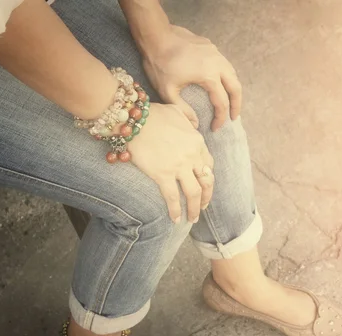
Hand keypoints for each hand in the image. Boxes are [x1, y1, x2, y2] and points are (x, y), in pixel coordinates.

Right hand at [128, 103, 214, 222]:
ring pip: (193, 193)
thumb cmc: (152, 113)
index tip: (205, 186)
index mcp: (197, 142)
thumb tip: (196, 124)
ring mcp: (178, 167)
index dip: (208, 178)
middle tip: (203, 207)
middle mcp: (192, 156)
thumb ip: (189, 117)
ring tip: (192, 218)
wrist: (132, 119)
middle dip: (206, 197)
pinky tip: (175, 219)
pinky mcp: (162, 175)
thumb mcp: (177, 110)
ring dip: (195, 209)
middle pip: (206, 182)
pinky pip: (173, 198)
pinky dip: (175, 211)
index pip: (208, 165)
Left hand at [142, 25, 241, 130]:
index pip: (221, 102)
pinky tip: (220, 82)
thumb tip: (195, 124)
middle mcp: (217, 63)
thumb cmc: (159, 63)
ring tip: (230, 101)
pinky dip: (227, 77)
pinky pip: (224, 64)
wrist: (155, 35)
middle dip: (236, 105)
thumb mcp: (167, 91)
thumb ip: (183, 110)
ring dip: (233, 89)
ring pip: (233, 74)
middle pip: (236, 87)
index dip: (220, 118)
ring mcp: (216, 52)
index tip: (215, 128)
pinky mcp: (211, 46)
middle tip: (233, 117)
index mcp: (209, 76)